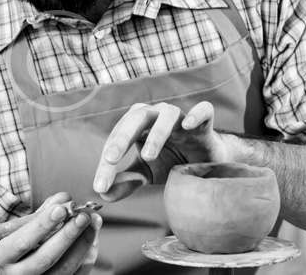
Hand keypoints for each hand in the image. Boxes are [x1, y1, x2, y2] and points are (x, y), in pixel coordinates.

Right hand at [0, 192, 101, 274]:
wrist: (21, 267)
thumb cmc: (22, 241)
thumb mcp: (25, 224)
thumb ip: (44, 210)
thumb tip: (65, 199)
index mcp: (5, 256)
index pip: (23, 241)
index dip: (42, 225)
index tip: (62, 208)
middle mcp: (19, 274)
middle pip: (45, 258)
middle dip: (67, 235)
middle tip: (83, 216)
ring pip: (64, 268)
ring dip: (83, 243)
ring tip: (93, 222)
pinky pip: (77, 274)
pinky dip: (87, 255)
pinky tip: (92, 238)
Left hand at [93, 101, 236, 200]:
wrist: (205, 161)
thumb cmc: (170, 160)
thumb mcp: (146, 173)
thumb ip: (126, 181)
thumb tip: (103, 195)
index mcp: (137, 124)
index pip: (117, 139)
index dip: (106, 164)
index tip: (100, 186)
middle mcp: (155, 114)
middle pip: (135, 119)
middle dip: (121, 139)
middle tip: (110, 159)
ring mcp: (180, 116)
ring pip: (166, 116)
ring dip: (155, 134)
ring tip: (147, 155)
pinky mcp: (204, 123)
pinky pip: (203, 111)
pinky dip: (196, 115)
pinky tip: (187, 125)